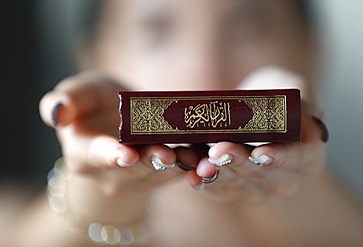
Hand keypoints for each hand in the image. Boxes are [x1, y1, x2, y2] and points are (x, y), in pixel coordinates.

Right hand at [39, 71, 186, 198]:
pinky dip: (187, 167)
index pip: (94, 155)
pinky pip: (173, 174)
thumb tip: (58, 110)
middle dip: (150, 162)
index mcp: (82, 152)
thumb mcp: (82, 93)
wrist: (114, 123)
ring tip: (191, 158)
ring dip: (174, 167)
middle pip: (131, 169)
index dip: (110, 155)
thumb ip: (68, 98)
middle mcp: (107, 173)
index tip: (127, 155)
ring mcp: (132, 178)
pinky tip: (202, 160)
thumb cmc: (95, 105)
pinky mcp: (155, 177)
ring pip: (156, 174)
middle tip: (169, 155)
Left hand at [191, 66, 327, 204]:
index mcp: (308, 155)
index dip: (280, 157)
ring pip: (239, 187)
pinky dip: (203, 181)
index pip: (300, 159)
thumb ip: (300, 97)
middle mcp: (286, 178)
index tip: (259, 152)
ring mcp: (259, 188)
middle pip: (264, 176)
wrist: (253, 110)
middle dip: (238, 164)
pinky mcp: (234, 189)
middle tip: (217, 151)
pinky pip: (219, 190)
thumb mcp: (292, 87)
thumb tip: (300, 113)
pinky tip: (190, 174)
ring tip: (200, 164)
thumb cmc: (275, 97)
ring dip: (217, 176)